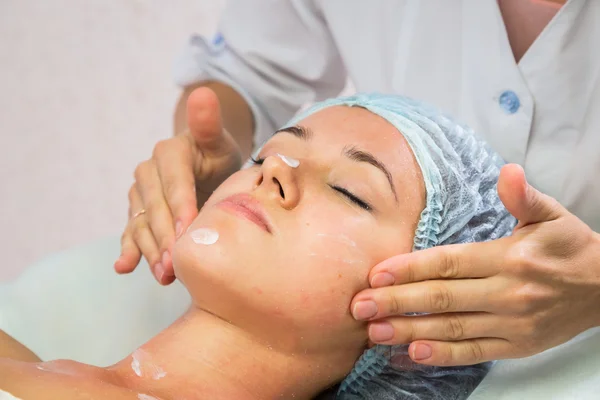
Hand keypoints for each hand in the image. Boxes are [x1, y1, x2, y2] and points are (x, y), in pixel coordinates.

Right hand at [114, 88, 242, 283]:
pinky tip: (124, 266)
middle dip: (166, 235)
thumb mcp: (218, 138)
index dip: (181, 204)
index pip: (174, 181)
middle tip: (177, 261)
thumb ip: (208, 122)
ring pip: (144, 223)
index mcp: (169, 152)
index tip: (189, 227)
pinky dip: (128, 250)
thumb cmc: (215, 153)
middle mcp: (149, 172)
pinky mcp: (139, 212)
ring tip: (164, 273)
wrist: (204, 164)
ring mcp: (141, 195)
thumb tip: (204, 93)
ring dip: (151, 249)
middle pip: (157, 207)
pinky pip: (132, 231)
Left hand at [351, 164, 599, 365]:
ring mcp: (511, 324)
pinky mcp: (516, 346)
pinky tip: (411, 354)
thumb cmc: (570, 248)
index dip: (410, 269)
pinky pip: (473, 353)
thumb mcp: (551, 216)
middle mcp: (507, 293)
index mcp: (509, 258)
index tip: (376, 273)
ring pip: (451, 328)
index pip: (449, 263)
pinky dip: (441, 356)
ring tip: (373, 332)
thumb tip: (508, 172)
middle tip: (359, 306)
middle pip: (442, 297)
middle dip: (396, 302)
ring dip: (409, 331)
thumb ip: (524, 197)